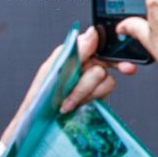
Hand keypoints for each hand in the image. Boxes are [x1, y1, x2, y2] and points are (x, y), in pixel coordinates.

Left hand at [10, 27, 135, 124]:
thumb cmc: (41, 96)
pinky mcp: (100, 93)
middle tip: (116, 73)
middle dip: (100, 72)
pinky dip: (93, 96)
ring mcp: (94, 78)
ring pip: (106, 76)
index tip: (109, 50)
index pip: (95, 40)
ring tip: (70, 100)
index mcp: (74, 53)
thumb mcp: (53, 70)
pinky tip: (80, 103)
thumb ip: (74, 52)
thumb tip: (92, 32)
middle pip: (104, 59)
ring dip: (86, 90)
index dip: (105, 43)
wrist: (40, 123)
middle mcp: (86, 63)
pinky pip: (107, 88)